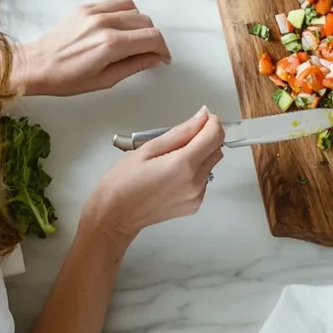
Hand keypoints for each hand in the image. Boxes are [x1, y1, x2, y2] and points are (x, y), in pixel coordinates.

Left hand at [15, 0, 170, 95]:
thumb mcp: (106, 80)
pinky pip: (115, 3)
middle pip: (146, 22)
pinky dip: (123, 14)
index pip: (152, 38)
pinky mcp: (85, 7)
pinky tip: (118, 28)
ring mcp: (94, 12)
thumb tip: (155, 58)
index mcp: (110, 45)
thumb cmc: (66, 78)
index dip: (163, 49)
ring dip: (139, 24)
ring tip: (132, 40)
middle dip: (153, 38)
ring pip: (133, 9)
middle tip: (149, 52)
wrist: (37, 65)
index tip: (162, 57)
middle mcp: (104, 23)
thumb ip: (135, 65)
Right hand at [83, 107, 223, 241]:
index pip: (214, 136)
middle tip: (182, 137)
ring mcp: (196, 196)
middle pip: (217, 150)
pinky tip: (173, 173)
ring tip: (172, 158)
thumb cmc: (122, 183)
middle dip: (206, 138)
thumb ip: (180, 132)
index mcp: (183, 165)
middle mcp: (195, 182)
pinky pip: (204, 180)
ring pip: (212, 165)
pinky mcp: (194, 205)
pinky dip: (195, 171)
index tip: (203, 117)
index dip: (211, 122)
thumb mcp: (148, 148)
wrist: (114, 216)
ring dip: (200, 155)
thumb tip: (201, 118)